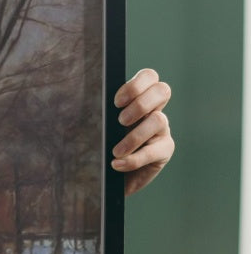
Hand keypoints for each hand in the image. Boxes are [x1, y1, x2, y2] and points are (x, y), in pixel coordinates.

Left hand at [112, 68, 173, 195]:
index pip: (149, 76)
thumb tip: (90, 104)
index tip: (116, 103)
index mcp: (138, 98)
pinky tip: (117, 164)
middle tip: (121, 121)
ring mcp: (162, 130)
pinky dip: (134, 159)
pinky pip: (154, 151)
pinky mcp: (164, 150)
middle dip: (140, 104)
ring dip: (134, 136)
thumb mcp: (100, 126)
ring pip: (159, 120)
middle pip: (162, 90)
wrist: (108, 176)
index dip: (136, 85)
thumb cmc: (101, 146)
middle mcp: (154, 109)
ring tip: (116, 151)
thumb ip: (102, 113)